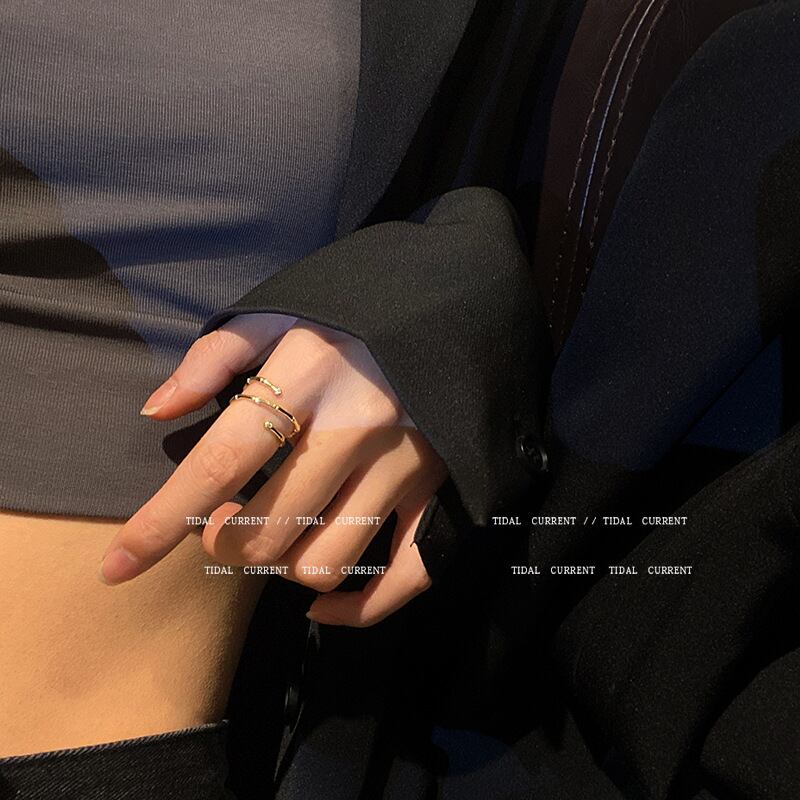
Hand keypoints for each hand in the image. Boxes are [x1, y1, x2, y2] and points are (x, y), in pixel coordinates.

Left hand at [100, 314, 447, 626]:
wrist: (461, 301)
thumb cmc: (362, 308)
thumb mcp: (287, 308)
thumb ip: (217, 354)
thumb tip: (158, 411)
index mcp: (308, 373)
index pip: (218, 464)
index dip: (158, 524)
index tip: (115, 567)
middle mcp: (356, 427)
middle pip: (266, 531)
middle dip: (224, 543)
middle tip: (222, 522)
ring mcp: (405, 464)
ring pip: (324, 563)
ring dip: (282, 566)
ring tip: (278, 538)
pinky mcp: (442, 488)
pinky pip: (405, 576)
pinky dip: (360, 607)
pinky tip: (330, 605)